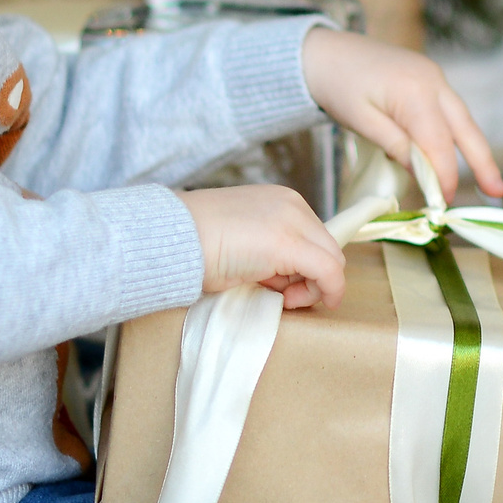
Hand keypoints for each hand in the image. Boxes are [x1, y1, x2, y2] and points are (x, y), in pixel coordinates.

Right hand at [179, 185, 345, 309]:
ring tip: (276, 295)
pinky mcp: (290, 243)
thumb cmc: (196, 247)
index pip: (313, 238)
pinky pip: (328, 271)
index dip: (305, 268)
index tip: (284, 287)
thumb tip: (286, 277)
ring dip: (312, 286)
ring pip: (331, 260)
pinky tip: (299, 302)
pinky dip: (327, 291)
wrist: (171, 240)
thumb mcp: (243, 243)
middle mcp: (292, 205)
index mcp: (280, 201)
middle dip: (312, 278)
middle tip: (284, 297)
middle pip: (326, 248)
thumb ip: (270, 252)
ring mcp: (292, 221)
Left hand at [301, 29, 502, 200]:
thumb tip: (423, 173)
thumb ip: (396, 145)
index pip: (439, 143)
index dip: (444, 175)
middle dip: (483, 162)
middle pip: (466, 128)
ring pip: (462, 119)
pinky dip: (456, 135)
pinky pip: (450, 111)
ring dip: (475, 149)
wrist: (326, 50)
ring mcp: (435, 77)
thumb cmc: (337, 85)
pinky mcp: (429, 78)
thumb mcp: (361, 121)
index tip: (443, 203)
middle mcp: (433, 81)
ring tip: (489, 180)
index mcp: (415, 92)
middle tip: (497, 192)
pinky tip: (458, 154)